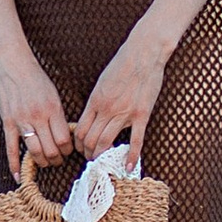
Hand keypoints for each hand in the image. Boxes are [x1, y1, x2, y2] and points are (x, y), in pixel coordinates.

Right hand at [0, 50, 73, 170]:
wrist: (12, 64)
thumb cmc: (35, 78)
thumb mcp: (53, 94)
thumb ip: (58, 116)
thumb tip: (66, 136)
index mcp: (52, 109)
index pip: (64, 139)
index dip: (68, 150)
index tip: (68, 151)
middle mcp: (38, 116)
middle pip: (51, 149)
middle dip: (57, 159)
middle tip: (58, 161)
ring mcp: (21, 120)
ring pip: (34, 151)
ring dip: (42, 162)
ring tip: (45, 163)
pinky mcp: (8, 122)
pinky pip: (11, 148)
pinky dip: (15, 165)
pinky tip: (18, 177)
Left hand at [75, 24, 171, 163]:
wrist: (143, 53)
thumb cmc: (122, 64)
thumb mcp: (102, 81)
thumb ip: (97, 100)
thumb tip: (91, 115)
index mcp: (95, 100)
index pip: (81, 129)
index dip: (78, 143)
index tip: (80, 148)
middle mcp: (107, 109)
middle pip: (91, 138)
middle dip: (88, 152)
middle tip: (90, 158)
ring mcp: (124, 113)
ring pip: (107, 141)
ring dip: (101, 155)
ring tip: (101, 162)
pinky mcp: (141, 115)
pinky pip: (135, 140)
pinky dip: (131, 156)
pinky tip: (128, 168)